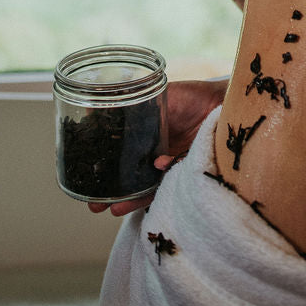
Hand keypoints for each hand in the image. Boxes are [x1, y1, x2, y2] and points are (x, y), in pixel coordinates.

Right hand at [88, 75, 228, 216]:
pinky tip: (142, 188)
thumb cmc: (192, 96)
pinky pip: (165, 188)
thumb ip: (140, 104)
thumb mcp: (161, 97)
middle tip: (93, 204)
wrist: (222, 103)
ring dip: (126, 199)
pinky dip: (152, 192)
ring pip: (142, 186)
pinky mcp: (183, 174)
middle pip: (126, 175)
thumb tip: (106, 109)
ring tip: (111, 209)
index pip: (116, 154)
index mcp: (143, 134)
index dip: (100, 166)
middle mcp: (152, 153)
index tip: (83, 177)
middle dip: (108, 191)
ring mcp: (167, 164)